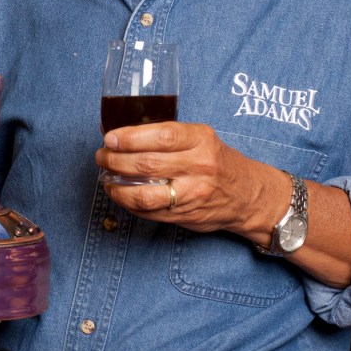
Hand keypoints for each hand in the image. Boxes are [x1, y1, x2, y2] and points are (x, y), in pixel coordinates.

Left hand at [95, 121, 286, 238]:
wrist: (248, 195)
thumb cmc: (218, 161)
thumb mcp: (201, 138)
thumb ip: (169, 136)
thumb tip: (122, 135)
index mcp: (201, 141)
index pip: (162, 136)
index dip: (130, 138)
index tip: (110, 138)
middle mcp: (199, 167)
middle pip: (147, 164)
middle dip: (116, 160)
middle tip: (102, 156)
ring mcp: (193, 194)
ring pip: (145, 194)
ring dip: (117, 186)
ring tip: (106, 178)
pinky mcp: (186, 215)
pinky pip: (149, 212)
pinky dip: (128, 203)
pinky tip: (120, 194)